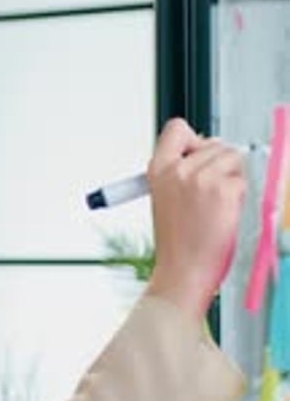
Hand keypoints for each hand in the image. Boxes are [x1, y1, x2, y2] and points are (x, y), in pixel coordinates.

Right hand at [146, 118, 246, 318]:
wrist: (183, 271)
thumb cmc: (177, 243)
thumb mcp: (165, 198)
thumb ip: (181, 171)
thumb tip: (211, 148)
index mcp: (158, 170)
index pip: (177, 129)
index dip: (192, 139)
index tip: (198, 155)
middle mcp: (178, 170)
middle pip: (213, 143)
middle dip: (218, 164)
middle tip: (209, 195)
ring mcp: (201, 178)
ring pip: (232, 158)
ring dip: (230, 179)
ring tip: (215, 206)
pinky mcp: (223, 190)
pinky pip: (241, 180)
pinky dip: (238, 196)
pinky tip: (223, 214)